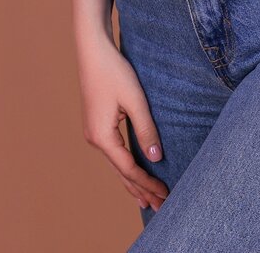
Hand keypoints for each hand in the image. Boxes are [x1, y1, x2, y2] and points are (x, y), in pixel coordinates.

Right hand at [77, 35, 168, 211]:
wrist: (93, 51)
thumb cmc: (114, 71)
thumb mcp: (134, 100)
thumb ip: (146, 129)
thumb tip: (156, 157)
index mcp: (102, 137)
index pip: (129, 169)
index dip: (148, 183)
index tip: (166, 195)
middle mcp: (95, 139)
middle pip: (121, 173)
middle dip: (141, 190)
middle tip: (161, 208)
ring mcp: (94, 133)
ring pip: (117, 165)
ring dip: (133, 182)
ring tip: (148, 202)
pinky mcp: (98, 125)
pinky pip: (114, 154)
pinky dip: (126, 168)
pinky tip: (133, 174)